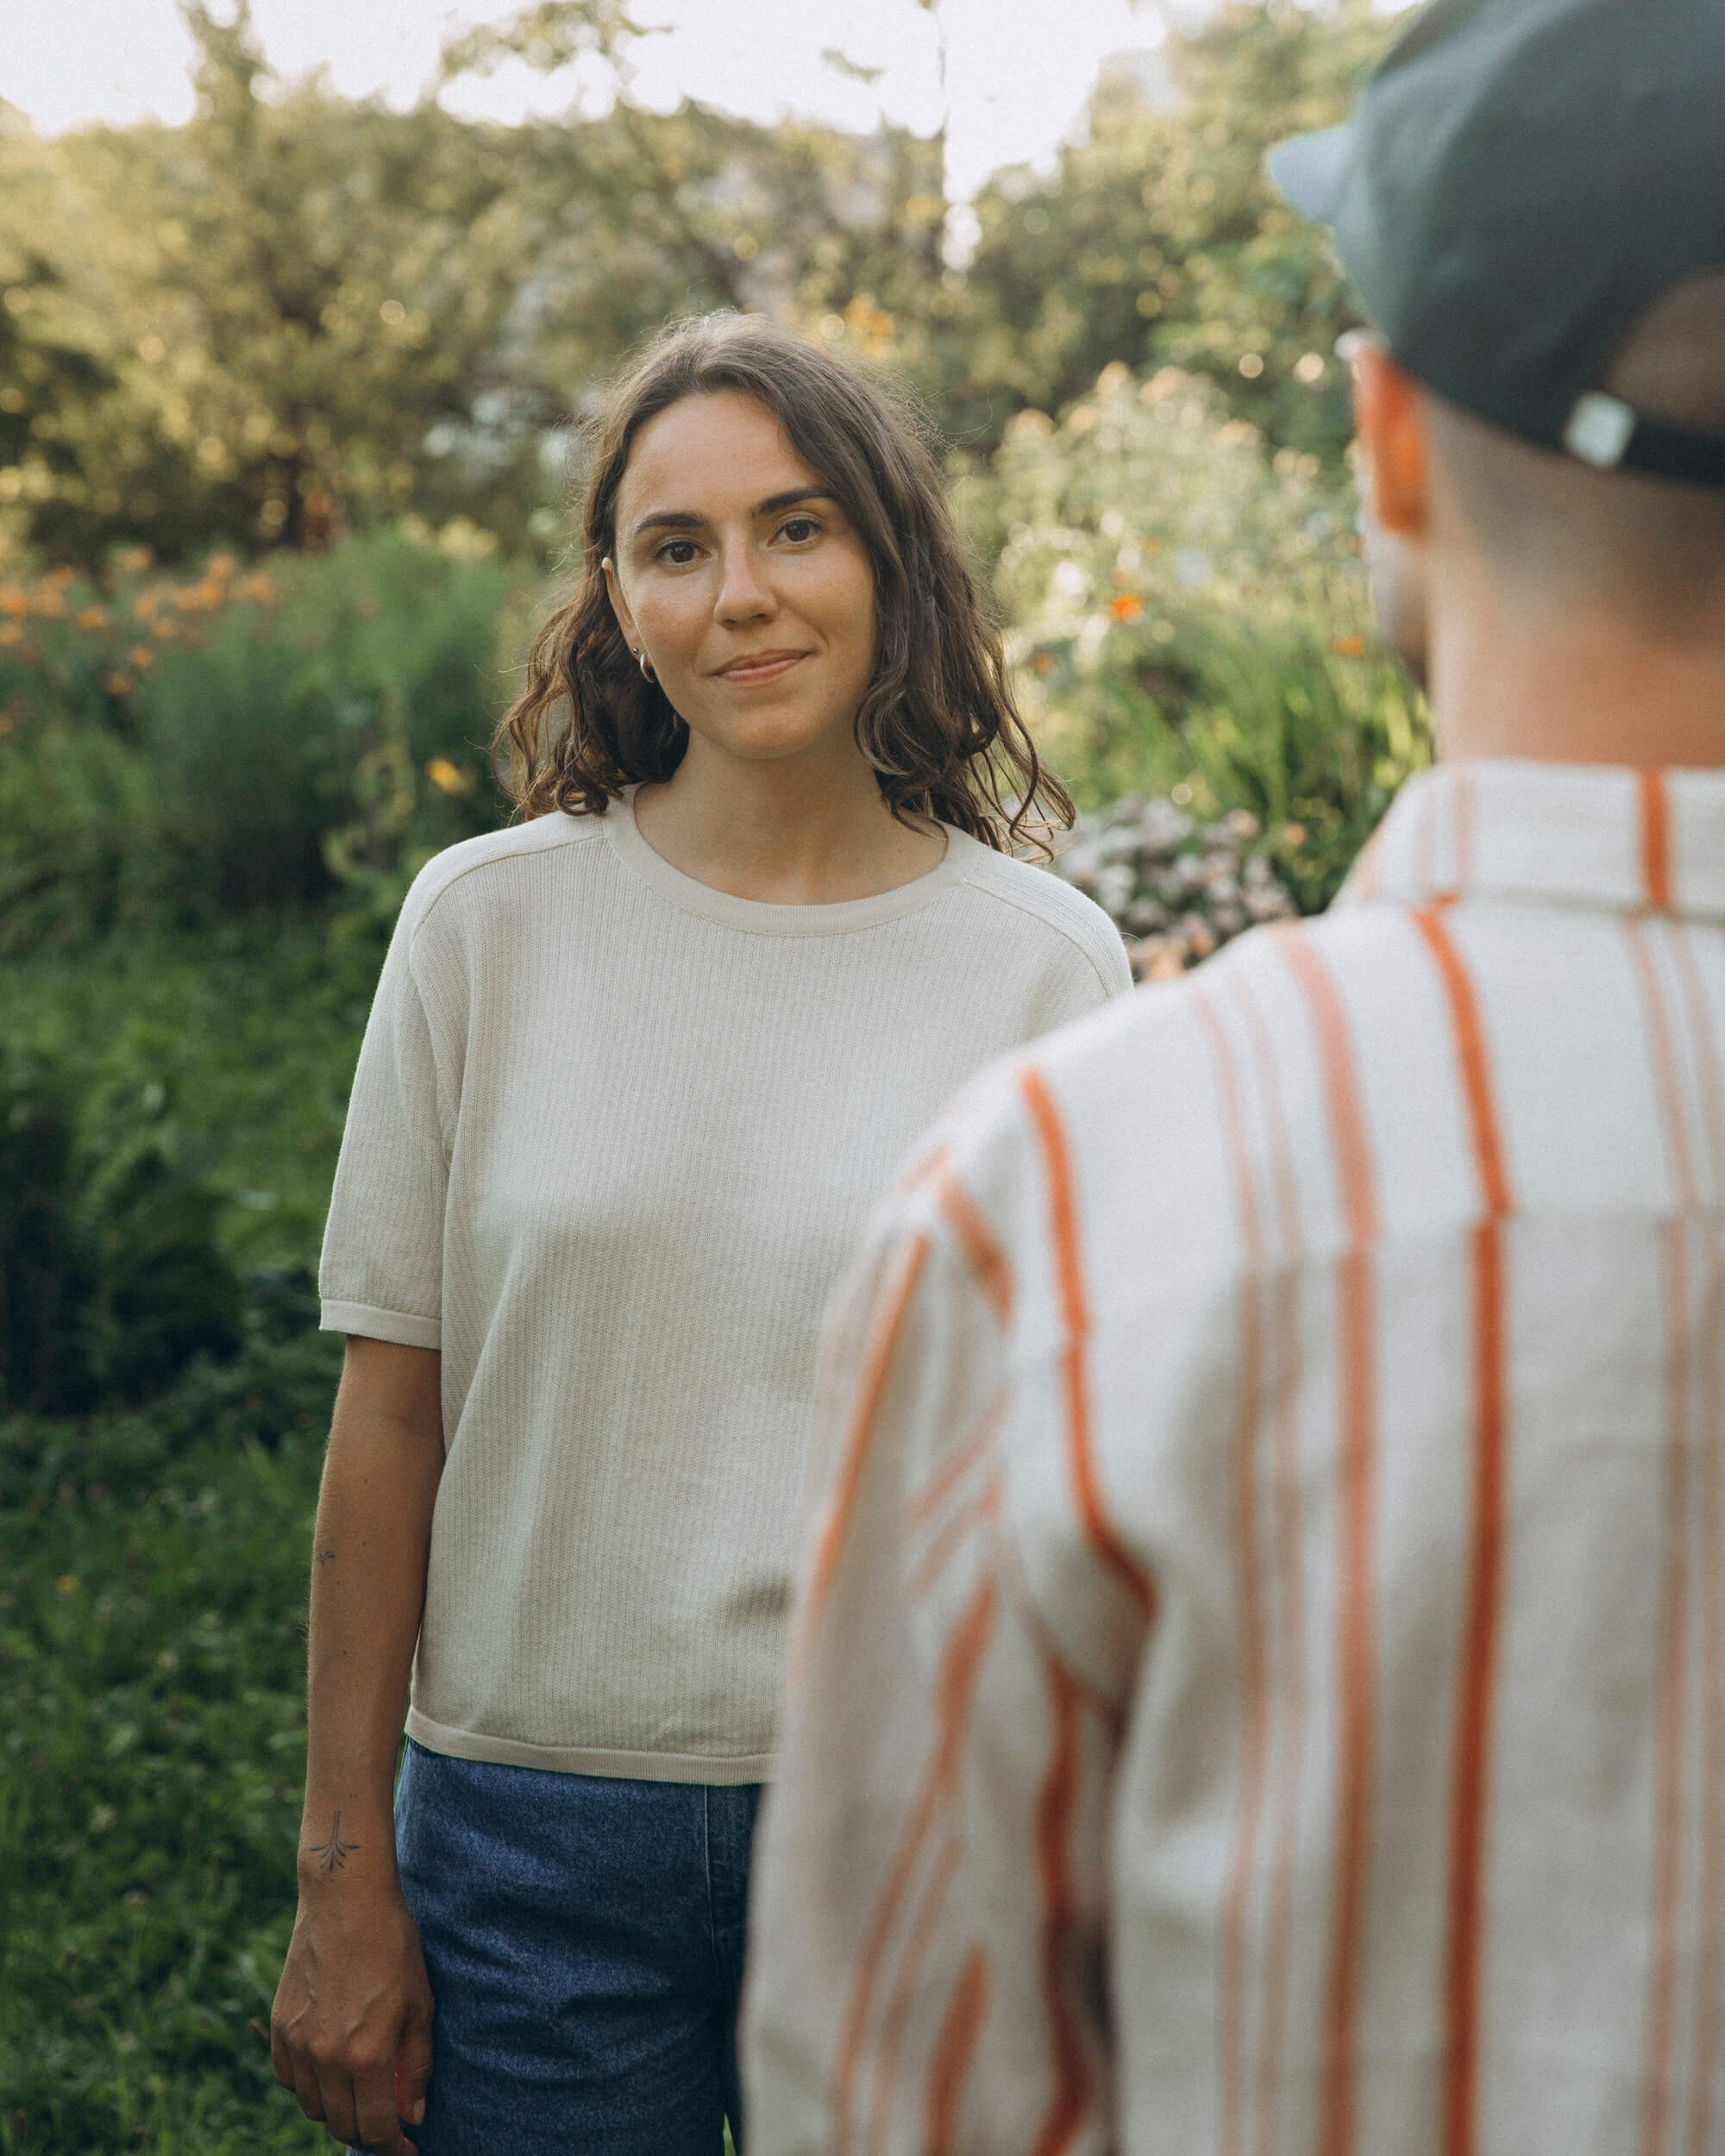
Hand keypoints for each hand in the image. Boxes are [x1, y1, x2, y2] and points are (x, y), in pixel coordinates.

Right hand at [271, 1874, 434, 2153]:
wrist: (346, 1900)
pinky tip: (330, 2069)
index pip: (376, 2129)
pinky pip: (290, 2080)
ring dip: (338, 2110)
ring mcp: (298, 2043)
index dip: (394, 2148)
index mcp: (367, 2056)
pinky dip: (309, 2086)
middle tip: (388, 2125)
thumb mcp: (420, 2004)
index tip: (408, 2149)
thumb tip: (413, 2114)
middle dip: (368, 2133)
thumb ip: (417, 2066)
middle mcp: (327, 2058)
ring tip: (361, 2093)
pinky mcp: (279, 2027)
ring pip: (313, 2107)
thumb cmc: (393, 1946)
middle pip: (342, 2125)